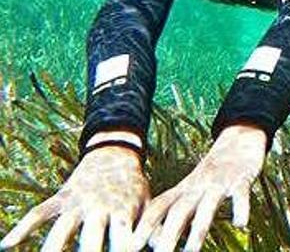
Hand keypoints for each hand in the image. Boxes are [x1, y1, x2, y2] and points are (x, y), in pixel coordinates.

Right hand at [0, 145, 147, 251]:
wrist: (114, 154)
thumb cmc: (133, 187)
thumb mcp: (146, 205)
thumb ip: (150, 229)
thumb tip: (165, 247)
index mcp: (123, 211)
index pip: (122, 239)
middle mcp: (98, 207)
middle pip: (90, 238)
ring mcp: (77, 202)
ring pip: (61, 228)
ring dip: (52, 248)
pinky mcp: (61, 198)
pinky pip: (39, 213)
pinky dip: (23, 227)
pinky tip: (7, 245)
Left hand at [131, 125, 266, 251]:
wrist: (240, 138)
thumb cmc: (215, 171)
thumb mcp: (193, 188)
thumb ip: (179, 212)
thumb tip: (161, 242)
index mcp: (184, 188)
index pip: (159, 207)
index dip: (144, 227)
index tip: (132, 246)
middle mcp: (198, 185)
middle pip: (180, 211)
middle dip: (168, 234)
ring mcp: (220, 182)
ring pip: (207, 206)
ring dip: (198, 229)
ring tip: (191, 251)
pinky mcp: (241, 179)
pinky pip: (240, 194)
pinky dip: (240, 209)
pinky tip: (240, 224)